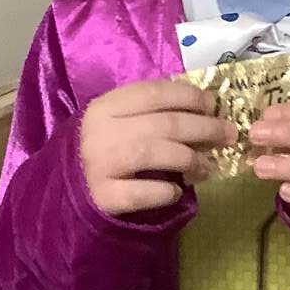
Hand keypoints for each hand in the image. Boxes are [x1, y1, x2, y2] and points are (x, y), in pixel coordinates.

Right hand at [80, 79, 234, 216]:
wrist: (61, 191)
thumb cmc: (99, 151)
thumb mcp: (115, 122)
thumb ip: (148, 113)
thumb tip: (204, 108)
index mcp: (105, 106)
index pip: (154, 92)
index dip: (189, 96)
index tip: (213, 104)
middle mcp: (100, 132)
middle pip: (164, 123)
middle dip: (204, 127)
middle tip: (229, 135)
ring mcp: (99, 165)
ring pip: (155, 153)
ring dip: (190, 158)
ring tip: (208, 167)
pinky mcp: (102, 197)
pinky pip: (143, 193)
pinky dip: (166, 191)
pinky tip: (176, 192)